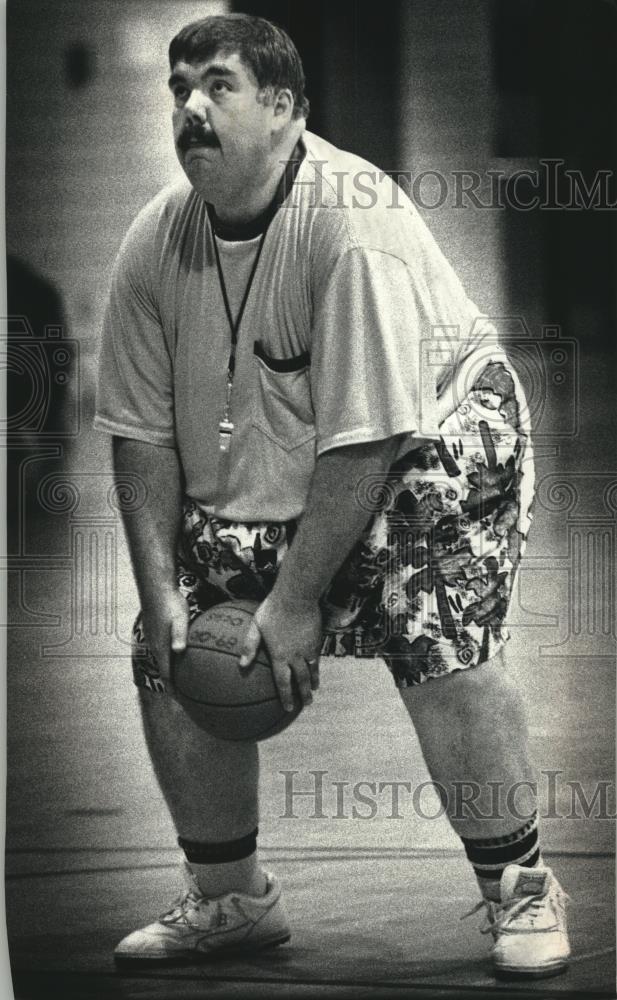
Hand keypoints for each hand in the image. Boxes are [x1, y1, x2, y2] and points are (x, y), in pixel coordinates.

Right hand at [140, 587, 188, 691]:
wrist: (156, 589)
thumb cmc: (171, 603)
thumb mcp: (179, 619)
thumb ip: (179, 635)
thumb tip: (178, 651)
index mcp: (161, 648)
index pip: (167, 676)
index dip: (174, 691)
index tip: (182, 703)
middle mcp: (155, 648)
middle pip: (165, 672)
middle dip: (175, 686)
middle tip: (188, 698)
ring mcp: (154, 641)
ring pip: (164, 662)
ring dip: (173, 674)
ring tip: (186, 683)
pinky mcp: (156, 634)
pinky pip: (164, 653)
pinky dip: (172, 661)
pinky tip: (183, 658)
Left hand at [239, 594, 321, 711]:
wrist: (297, 596)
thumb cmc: (273, 610)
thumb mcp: (256, 626)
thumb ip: (249, 646)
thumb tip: (241, 665)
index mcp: (280, 656)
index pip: (283, 682)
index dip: (286, 697)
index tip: (288, 708)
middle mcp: (296, 656)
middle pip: (301, 680)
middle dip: (304, 694)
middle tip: (306, 704)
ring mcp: (308, 648)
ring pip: (313, 670)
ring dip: (313, 681)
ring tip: (314, 689)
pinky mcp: (317, 640)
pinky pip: (318, 657)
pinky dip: (318, 666)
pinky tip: (317, 667)